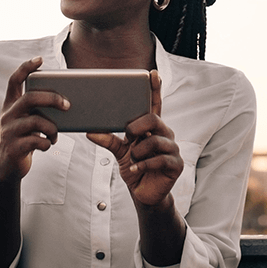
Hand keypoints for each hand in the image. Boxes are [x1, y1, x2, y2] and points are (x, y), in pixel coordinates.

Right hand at [0, 57, 68, 182]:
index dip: (26, 68)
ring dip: (52, 128)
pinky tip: (48, 144)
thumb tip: (66, 101)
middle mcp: (7, 115)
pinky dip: (47, 142)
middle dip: (52, 98)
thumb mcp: (26, 121)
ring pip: (36, 121)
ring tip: (55, 135)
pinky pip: (37, 141)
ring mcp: (9, 132)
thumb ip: (37, 110)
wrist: (8, 167)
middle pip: (30, 97)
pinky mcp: (14, 148)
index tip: (39, 59)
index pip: (14, 80)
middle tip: (68, 105)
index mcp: (11, 105)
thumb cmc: (23, 139)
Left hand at [88, 70, 182, 207]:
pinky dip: (143, 165)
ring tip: (133, 160)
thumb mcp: (120, 152)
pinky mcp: (175, 164)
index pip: (155, 104)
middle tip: (128, 136)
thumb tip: (90, 131)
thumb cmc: (136, 168)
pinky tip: (136, 169)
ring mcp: (173, 149)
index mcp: (153, 127)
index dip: (155, 89)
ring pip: (155, 141)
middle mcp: (165, 134)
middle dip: (136, 126)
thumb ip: (108, 140)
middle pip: (153, 119)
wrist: (144, 193)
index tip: (152, 74)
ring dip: (139, 151)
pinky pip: (159, 159)